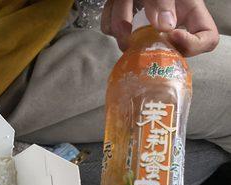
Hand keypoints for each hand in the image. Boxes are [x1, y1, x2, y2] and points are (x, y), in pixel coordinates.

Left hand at [101, 0, 218, 55]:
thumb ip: (164, 0)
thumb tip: (165, 26)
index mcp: (188, 10)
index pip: (207, 38)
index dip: (193, 45)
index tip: (172, 36)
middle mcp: (168, 20)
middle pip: (162, 48)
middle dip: (143, 40)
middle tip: (132, 32)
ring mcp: (145, 23)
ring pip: (131, 40)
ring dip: (121, 21)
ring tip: (122, 0)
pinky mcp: (124, 22)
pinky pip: (113, 30)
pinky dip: (110, 16)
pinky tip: (115, 2)